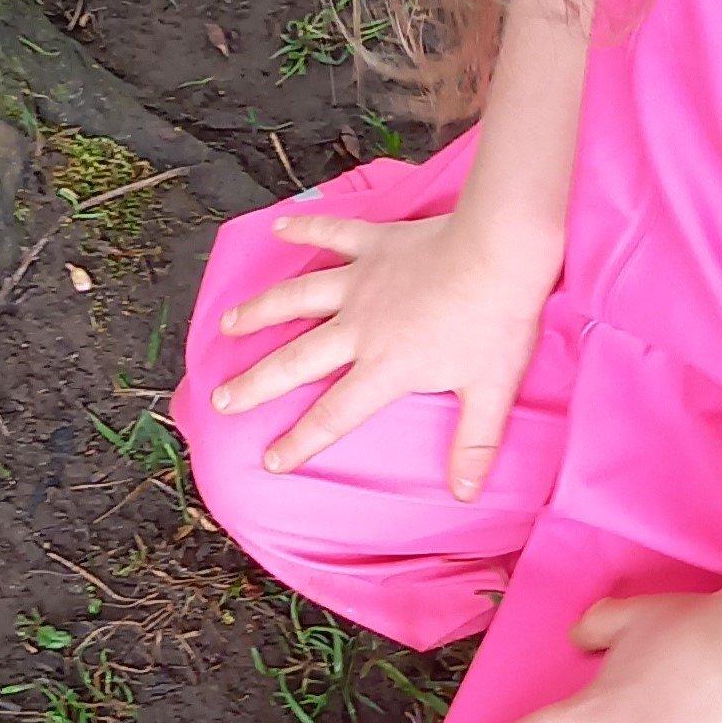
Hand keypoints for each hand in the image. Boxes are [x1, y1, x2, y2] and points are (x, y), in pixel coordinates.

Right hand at [209, 205, 558, 497]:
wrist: (500, 250)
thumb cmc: (497, 320)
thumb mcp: (490, 390)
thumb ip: (474, 444)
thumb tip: (464, 493)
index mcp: (386, 367)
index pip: (334, 415)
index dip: (300, 441)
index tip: (270, 460)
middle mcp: (360, 327)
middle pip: (296, 360)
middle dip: (256, 383)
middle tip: (221, 397)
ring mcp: (361, 282)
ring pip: (296, 298)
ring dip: (259, 312)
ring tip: (227, 324)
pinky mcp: (373, 244)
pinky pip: (330, 235)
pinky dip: (304, 230)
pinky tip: (278, 229)